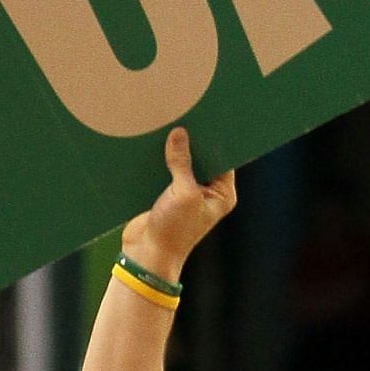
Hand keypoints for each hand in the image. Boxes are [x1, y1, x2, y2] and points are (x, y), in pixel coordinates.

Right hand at [121, 126, 235, 285]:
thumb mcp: (183, 194)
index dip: (215, 139)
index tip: (207, 117)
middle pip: (202, 158)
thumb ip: (182, 163)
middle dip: (192, 141)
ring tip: (165, 123)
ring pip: (181, 162)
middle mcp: (207, 192)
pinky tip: (150, 142)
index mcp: (222, 194)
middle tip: (184, 115)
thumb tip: (180, 134)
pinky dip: (157, 159)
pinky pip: (163, 170)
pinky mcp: (165, 193)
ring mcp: (185, 193)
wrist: (146, 255)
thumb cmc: (173, 232)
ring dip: (172, 149)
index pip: (223, 159)